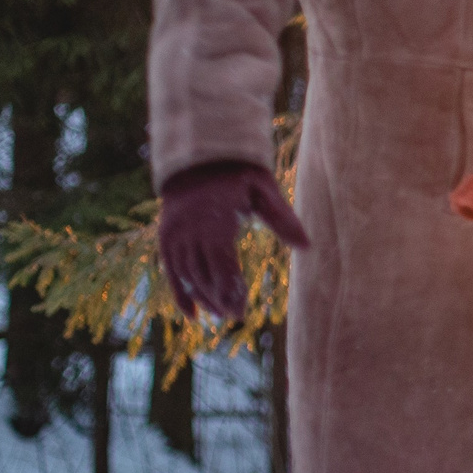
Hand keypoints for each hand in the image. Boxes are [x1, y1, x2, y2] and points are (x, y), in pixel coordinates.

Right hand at [157, 159, 310, 321]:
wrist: (198, 157)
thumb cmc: (238, 174)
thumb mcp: (263, 189)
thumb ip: (283, 218)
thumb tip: (307, 246)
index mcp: (214, 220)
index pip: (219, 262)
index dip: (229, 288)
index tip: (242, 310)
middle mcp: (188, 230)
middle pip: (201, 273)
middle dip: (218, 298)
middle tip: (237, 316)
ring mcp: (173, 235)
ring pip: (185, 275)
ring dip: (202, 298)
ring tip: (221, 315)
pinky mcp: (165, 238)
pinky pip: (170, 270)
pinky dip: (180, 292)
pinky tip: (193, 313)